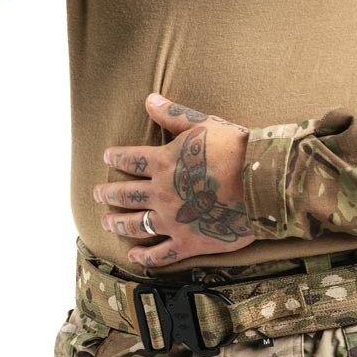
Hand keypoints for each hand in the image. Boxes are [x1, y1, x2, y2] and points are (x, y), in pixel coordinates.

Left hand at [94, 93, 254, 268]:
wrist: (260, 181)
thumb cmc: (235, 148)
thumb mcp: (204, 124)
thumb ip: (174, 115)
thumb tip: (150, 99)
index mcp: (163, 163)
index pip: (130, 159)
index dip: (116, 156)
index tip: (106, 156)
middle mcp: (161, 193)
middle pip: (125, 194)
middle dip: (107, 193)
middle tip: (96, 193)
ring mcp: (172, 221)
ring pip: (135, 225)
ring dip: (117, 223)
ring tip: (106, 221)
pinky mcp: (188, 242)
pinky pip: (160, 254)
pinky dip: (144, 257)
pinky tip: (134, 256)